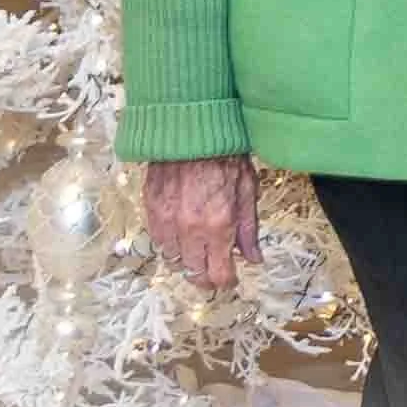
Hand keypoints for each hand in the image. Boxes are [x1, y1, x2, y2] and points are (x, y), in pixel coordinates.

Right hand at [144, 155, 261, 289]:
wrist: (194, 125)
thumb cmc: (226, 153)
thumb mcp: (247, 189)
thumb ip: (249, 228)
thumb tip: (255, 259)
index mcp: (219, 225)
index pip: (219, 274)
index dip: (226, 281)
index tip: (231, 278)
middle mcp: (190, 229)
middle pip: (194, 273)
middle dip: (207, 275)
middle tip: (215, 268)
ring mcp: (167, 220)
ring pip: (173, 260)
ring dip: (187, 260)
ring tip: (198, 250)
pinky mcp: (151, 209)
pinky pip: (158, 240)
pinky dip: (169, 243)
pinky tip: (180, 235)